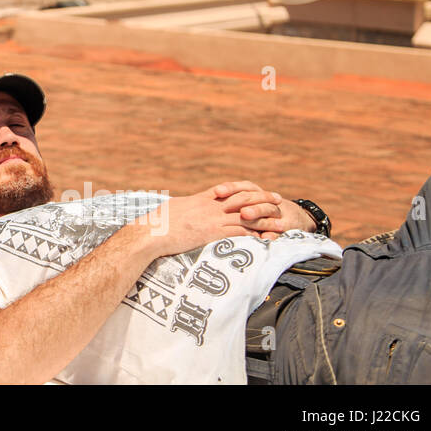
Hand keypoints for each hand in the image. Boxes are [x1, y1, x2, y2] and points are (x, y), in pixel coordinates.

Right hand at [139, 182, 269, 256]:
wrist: (150, 232)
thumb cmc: (154, 225)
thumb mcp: (170, 211)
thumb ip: (181, 210)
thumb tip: (179, 211)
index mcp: (199, 200)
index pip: (227, 190)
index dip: (243, 190)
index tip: (256, 190)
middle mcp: (209, 206)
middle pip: (242, 198)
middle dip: (262, 200)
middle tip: (278, 201)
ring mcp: (212, 219)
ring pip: (246, 216)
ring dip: (266, 220)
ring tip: (281, 223)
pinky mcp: (213, 233)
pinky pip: (240, 232)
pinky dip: (256, 236)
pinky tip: (266, 239)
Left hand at [213, 180, 313, 237]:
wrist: (291, 218)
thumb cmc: (258, 213)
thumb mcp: (244, 205)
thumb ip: (226, 204)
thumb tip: (199, 203)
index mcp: (253, 193)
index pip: (241, 186)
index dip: (230, 187)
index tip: (217, 191)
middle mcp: (265, 200)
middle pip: (254, 196)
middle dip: (242, 199)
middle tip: (230, 202)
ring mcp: (277, 212)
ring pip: (268, 209)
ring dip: (257, 212)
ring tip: (245, 215)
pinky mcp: (287, 226)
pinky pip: (281, 229)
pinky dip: (273, 234)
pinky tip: (266, 237)